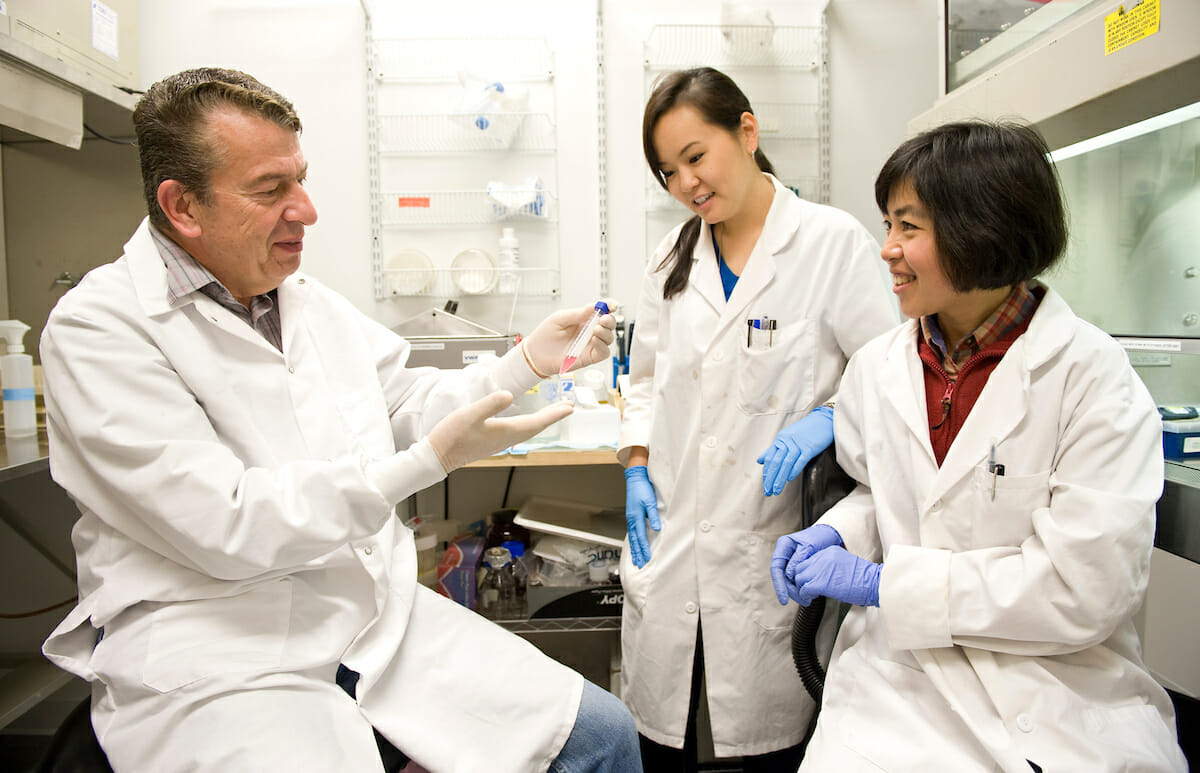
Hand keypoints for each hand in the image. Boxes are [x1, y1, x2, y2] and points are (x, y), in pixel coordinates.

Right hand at [428, 391, 571, 471]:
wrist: (438, 456)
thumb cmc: (451, 436)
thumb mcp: (470, 414)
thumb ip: (490, 404)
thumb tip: (509, 395)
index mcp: (506, 431)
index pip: (537, 422)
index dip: (554, 414)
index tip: (570, 407)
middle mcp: (507, 439)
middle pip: (536, 426)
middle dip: (553, 416)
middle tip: (568, 407)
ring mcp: (501, 442)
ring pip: (528, 429)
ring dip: (542, 420)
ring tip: (553, 411)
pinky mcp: (493, 442)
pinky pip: (519, 432)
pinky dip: (529, 424)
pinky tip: (526, 421)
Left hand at [522, 301, 617, 377]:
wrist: (536, 355)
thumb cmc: (545, 336)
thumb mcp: (559, 319)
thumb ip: (576, 314)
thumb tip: (592, 307)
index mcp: (583, 319)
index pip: (601, 311)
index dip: (609, 306)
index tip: (611, 305)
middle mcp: (589, 331)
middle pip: (608, 324)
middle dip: (609, 320)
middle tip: (603, 318)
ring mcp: (590, 344)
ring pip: (609, 338)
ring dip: (606, 332)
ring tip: (596, 329)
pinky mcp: (589, 357)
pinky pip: (603, 352)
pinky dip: (603, 346)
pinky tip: (594, 340)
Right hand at [624, 466, 660, 567]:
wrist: (635, 479)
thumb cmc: (642, 489)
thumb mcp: (650, 501)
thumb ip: (653, 515)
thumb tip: (656, 528)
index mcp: (636, 517)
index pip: (641, 537)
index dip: (644, 549)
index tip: (647, 558)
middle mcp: (631, 520)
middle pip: (634, 540)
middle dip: (637, 553)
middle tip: (639, 565)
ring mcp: (630, 518)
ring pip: (631, 537)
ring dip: (634, 549)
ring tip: (635, 559)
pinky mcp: (631, 516)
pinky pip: (631, 532)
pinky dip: (632, 541)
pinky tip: (634, 544)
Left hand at [757, 405, 833, 495]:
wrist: (824, 421)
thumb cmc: (805, 431)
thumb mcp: (787, 438)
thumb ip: (773, 450)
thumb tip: (760, 460)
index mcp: (780, 440)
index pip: (769, 458)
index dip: (767, 473)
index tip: (765, 485)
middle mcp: (787, 442)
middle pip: (775, 462)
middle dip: (770, 478)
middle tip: (768, 491)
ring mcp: (798, 444)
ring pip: (786, 463)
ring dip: (780, 478)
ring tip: (777, 490)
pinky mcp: (809, 448)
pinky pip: (800, 460)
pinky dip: (794, 470)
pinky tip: (789, 479)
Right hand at [770, 524, 843, 604]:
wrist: (830, 535)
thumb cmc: (820, 537)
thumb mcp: (810, 546)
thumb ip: (798, 560)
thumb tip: (789, 575)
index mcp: (783, 545)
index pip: (776, 568)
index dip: (779, 585)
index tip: (784, 600)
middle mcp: (784, 554)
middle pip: (782, 577)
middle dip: (790, 591)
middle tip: (804, 601)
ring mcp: (790, 561)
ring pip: (789, 581)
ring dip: (796, 592)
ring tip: (808, 600)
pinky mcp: (798, 568)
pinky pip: (796, 580)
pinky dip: (802, 588)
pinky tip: (810, 594)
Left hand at [784, 546, 879, 607]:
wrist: (874, 583)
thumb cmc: (864, 579)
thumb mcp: (844, 565)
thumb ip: (830, 567)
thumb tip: (819, 578)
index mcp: (828, 551)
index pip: (808, 560)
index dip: (807, 573)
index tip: (810, 582)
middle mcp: (822, 557)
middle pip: (800, 568)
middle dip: (800, 581)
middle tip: (806, 591)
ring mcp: (820, 569)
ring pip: (799, 578)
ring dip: (801, 589)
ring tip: (808, 597)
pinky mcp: (820, 583)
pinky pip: (803, 589)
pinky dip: (805, 596)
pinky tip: (810, 600)